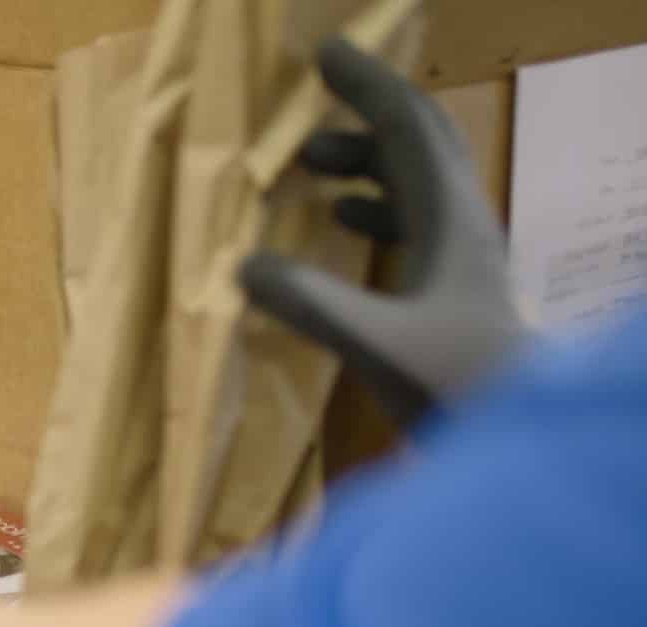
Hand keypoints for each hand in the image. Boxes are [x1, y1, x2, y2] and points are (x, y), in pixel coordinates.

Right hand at [240, 38, 529, 426]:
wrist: (515, 438)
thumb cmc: (452, 385)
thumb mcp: (374, 343)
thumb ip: (309, 302)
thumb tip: (243, 265)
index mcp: (449, 218)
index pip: (407, 128)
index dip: (366, 87)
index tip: (323, 57)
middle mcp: (461, 224)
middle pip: (416, 145)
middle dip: (364, 116)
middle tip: (313, 101)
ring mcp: (461, 257)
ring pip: (413, 183)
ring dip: (364, 164)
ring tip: (309, 167)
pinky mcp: (453, 289)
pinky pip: (412, 222)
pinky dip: (373, 207)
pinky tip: (340, 224)